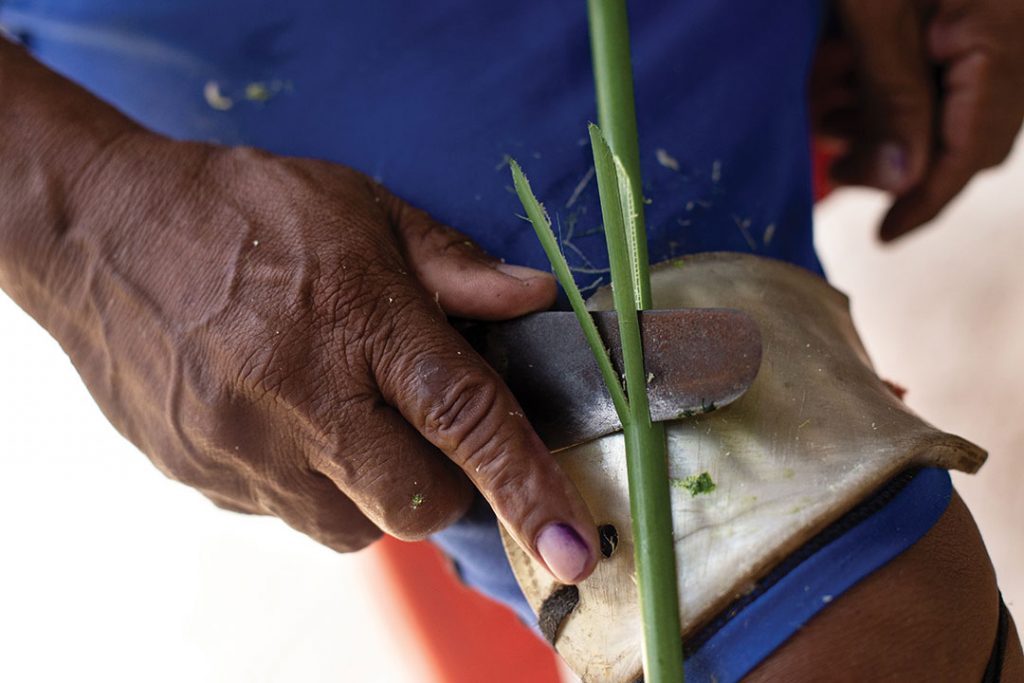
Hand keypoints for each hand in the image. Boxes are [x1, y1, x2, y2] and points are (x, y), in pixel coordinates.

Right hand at [15, 124, 598, 582]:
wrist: (100, 231)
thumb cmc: (240, 209)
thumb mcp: (360, 208)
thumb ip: (452, 265)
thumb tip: (532, 298)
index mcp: (356, 319)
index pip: (463, 417)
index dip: (527, 484)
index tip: (570, 544)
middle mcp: (301, 396)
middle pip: (418, 499)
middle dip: (448, 484)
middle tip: (430, 430)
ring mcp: (245, 447)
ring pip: (356, 525)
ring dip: (380, 489)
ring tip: (350, 418)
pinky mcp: (205, 476)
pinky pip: (291, 515)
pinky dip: (317, 486)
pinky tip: (294, 422)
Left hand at [811, 0, 1023, 240]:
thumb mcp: (874, 12)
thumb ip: (892, 95)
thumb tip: (900, 183)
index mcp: (1002, 35)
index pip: (973, 150)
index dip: (926, 200)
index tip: (885, 235)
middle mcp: (1017, 31)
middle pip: (970, 135)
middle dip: (900, 162)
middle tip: (840, 166)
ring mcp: (1004, 19)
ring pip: (958, 106)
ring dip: (892, 125)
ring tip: (832, 120)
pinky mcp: (978, 11)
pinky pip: (953, 70)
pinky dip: (903, 89)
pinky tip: (851, 81)